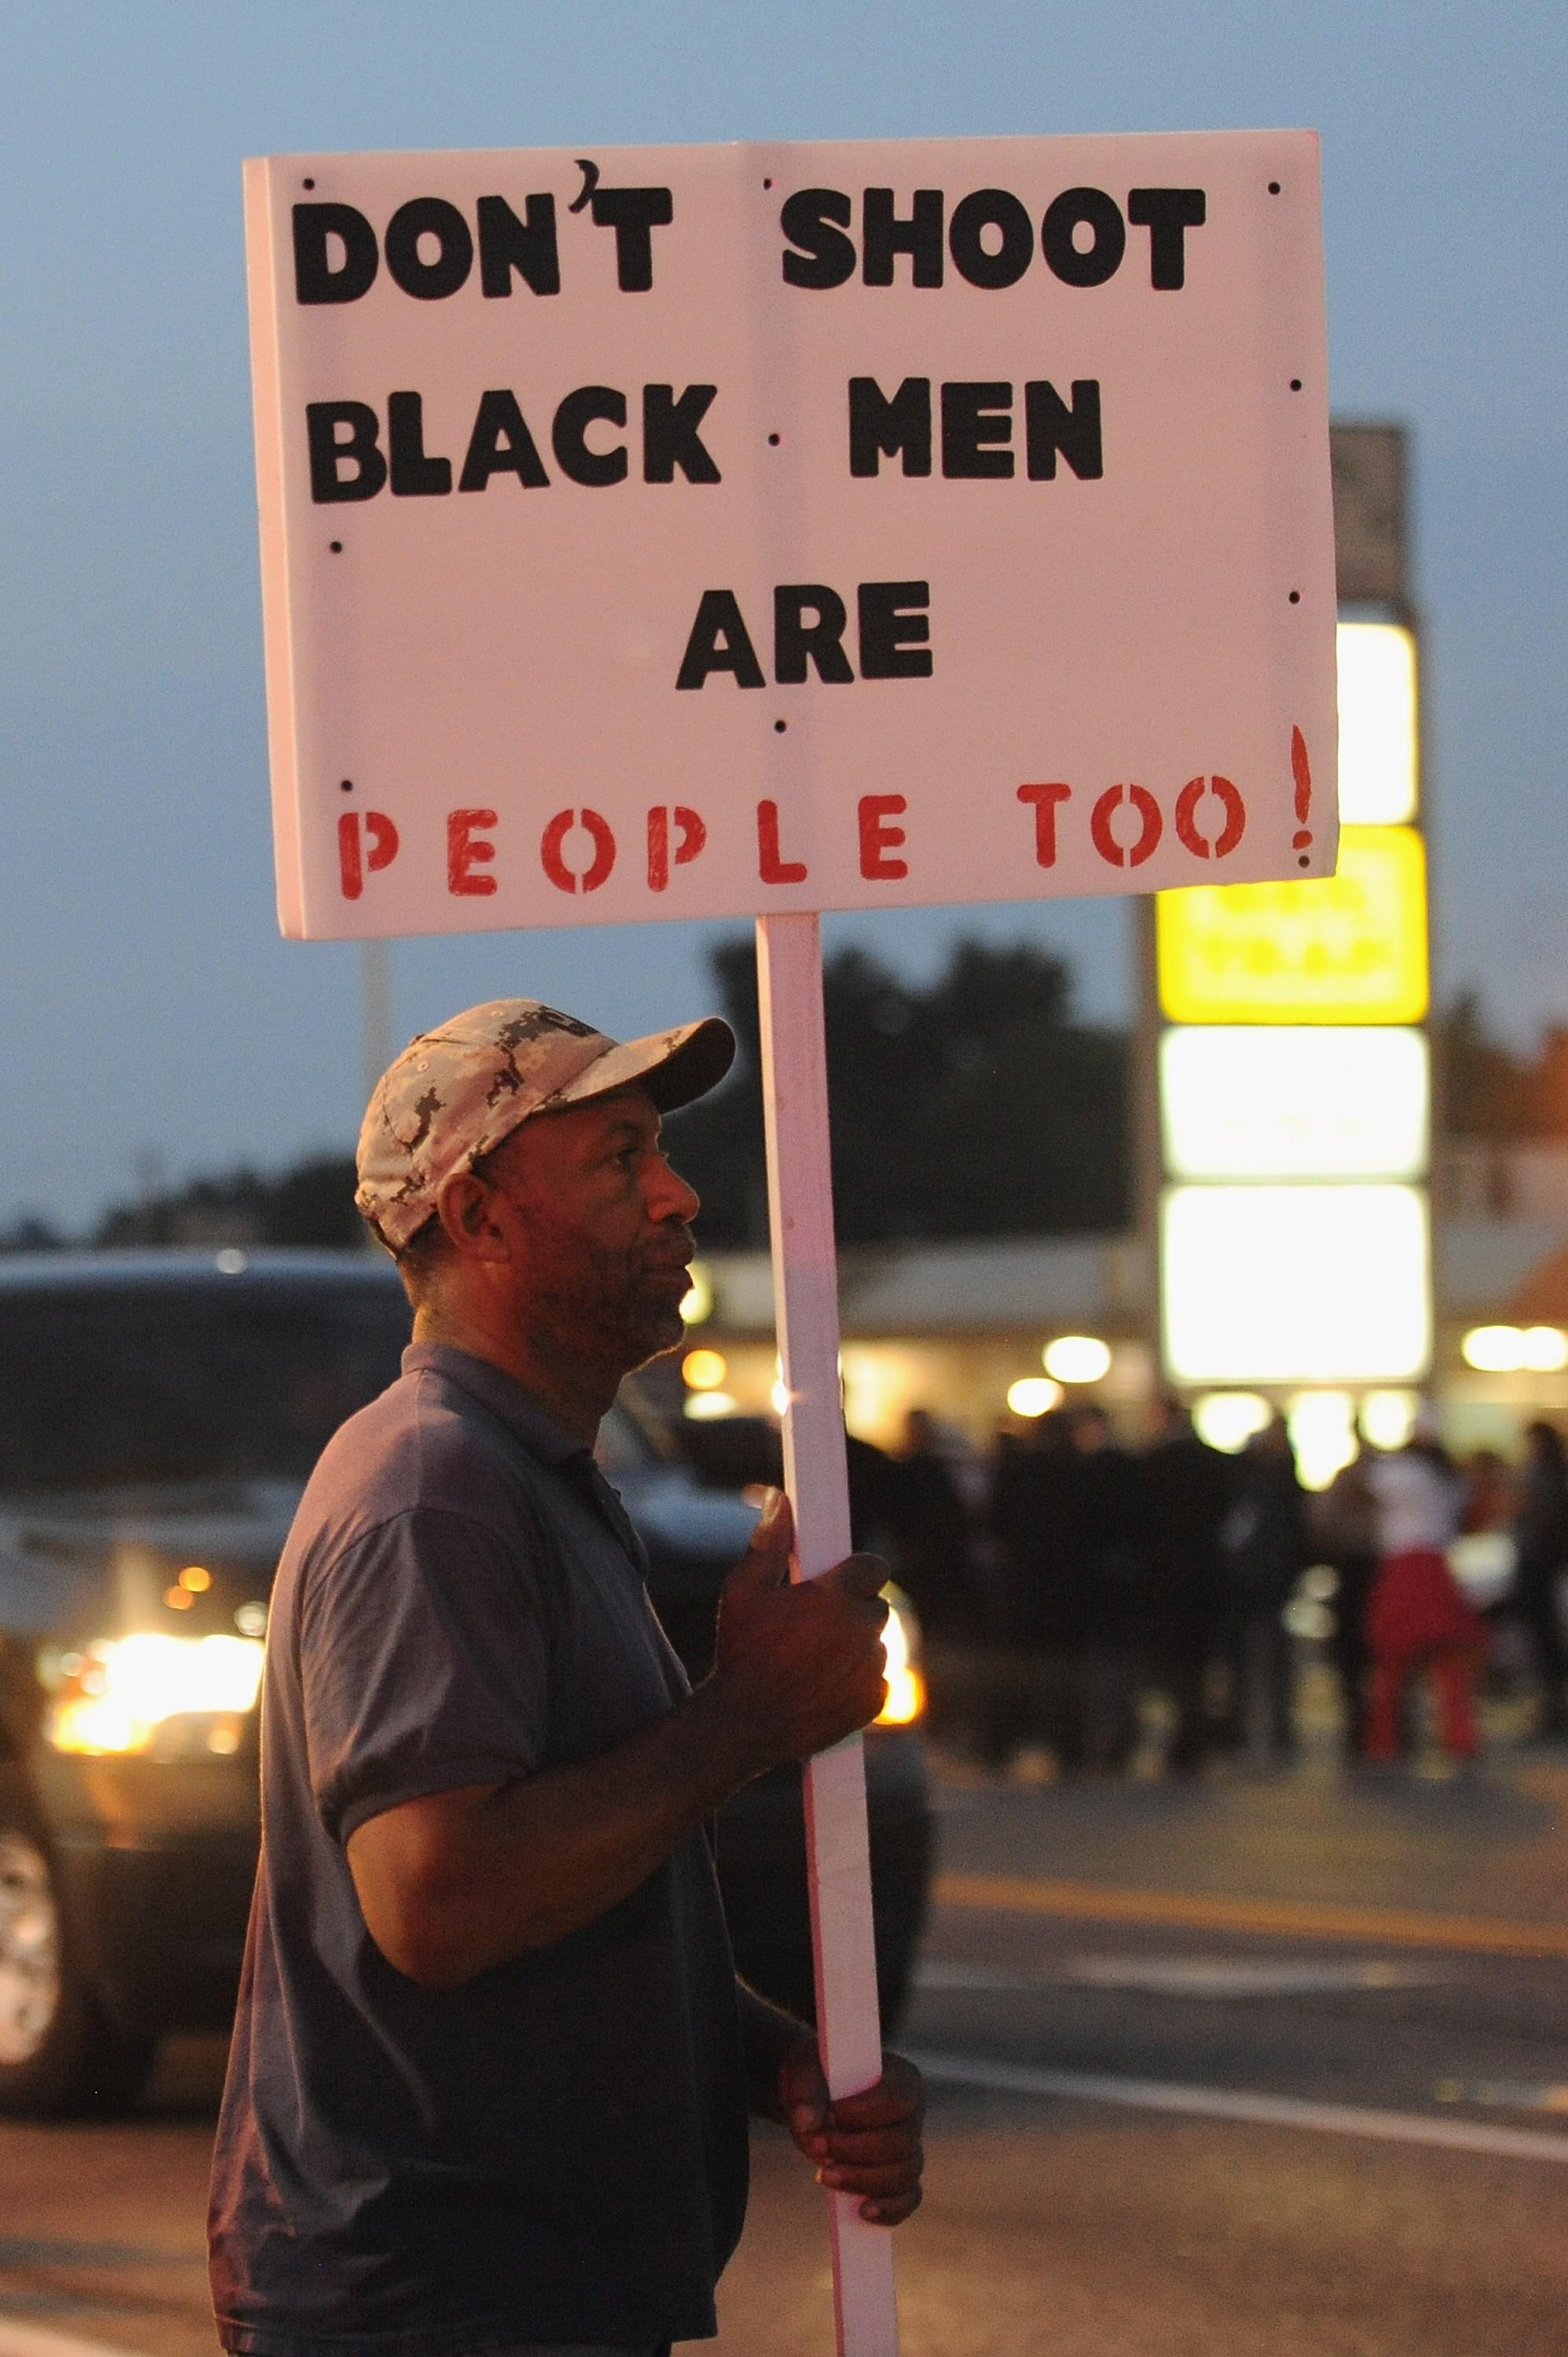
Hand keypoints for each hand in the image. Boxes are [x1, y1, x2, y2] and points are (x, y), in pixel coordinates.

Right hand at [710, 1492, 888, 1767]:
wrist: (743, 1723)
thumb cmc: (741, 1652)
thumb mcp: (743, 1590)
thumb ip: (768, 1543)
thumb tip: (777, 1499)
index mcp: (837, 1597)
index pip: (874, 1567)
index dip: (857, 1572)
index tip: (839, 1580)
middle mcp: (862, 1631)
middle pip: (875, 1606)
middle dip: (852, 1610)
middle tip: (816, 1623)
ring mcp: (872, 1669)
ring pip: (876, 1645)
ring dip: (855, 1646)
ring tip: (815, 1657)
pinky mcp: (874, 1702)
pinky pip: (878, 1680)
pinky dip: (859, 1680)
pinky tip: (825, 1683)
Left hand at [778, 2040, 924, 2225]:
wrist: (816, 2099)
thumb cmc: (817, 2078)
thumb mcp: (806, 2072)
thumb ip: (806, 2091)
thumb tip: (807, 2122)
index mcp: (902, 2079)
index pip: (895, 2099)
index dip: (864, 2112)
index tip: (828, 2117)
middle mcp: (914, 2115)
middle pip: (901, 2143)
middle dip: (856, 2150)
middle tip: (817, 2146)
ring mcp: (912, 2149)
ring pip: (905, 2174)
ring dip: (863, 2180)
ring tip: (823, 2176)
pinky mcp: (901, 2179)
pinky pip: (908, 2199)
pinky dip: (889, 2209)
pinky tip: (862, 2212)